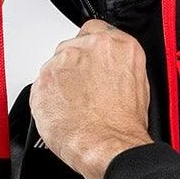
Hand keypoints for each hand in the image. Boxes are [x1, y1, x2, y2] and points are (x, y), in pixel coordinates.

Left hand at [30, 18, 153, 178]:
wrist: (107, 148)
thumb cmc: (124, 126)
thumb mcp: (138, 86)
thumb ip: (119, 66)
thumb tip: (111, 70)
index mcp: (116, 45)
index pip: (96, 31)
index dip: (93, 51)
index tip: (93, 64)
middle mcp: (86, 48)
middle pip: (72, 48)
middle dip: (76, 69)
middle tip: (86, 93)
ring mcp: (60, 64)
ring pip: (56, 68)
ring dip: (62, 85)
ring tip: (77, 109)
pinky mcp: (41, 82)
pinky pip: (42, 88)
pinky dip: (49, 101)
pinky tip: (65, 116)